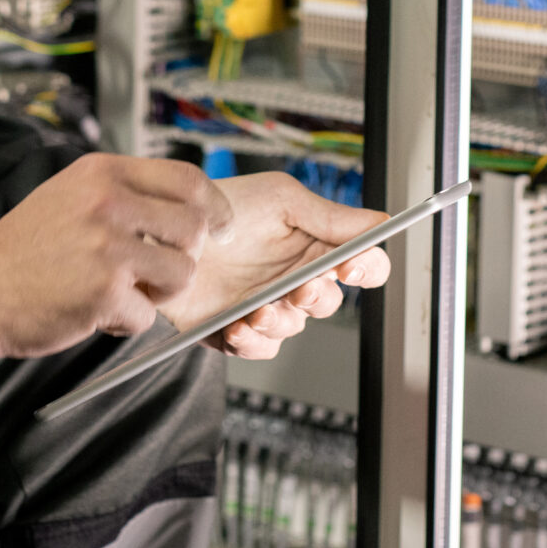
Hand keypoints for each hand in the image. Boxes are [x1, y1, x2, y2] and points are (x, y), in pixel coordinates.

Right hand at [0, 154, 230, 365]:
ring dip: (160, 293)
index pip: (187, 180)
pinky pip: (146, 315)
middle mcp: (108, 204)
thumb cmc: (24, 251)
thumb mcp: (71, 197)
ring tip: (123, 292)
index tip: (221, 227)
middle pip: (194, 228)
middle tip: (158, 271)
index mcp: (102, 174)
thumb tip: (189, 207)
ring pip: (181, 273)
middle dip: (186, 257)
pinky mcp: (104, 292)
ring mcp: (107, 248)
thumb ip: (123, 194)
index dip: (214, 207)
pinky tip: (94, 312)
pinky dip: (125, 323)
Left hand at [170, 171, 394, 359]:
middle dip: (317, 298)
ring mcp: (267, 306)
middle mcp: (295, 279)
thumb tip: (381, 223)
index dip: (366, 269)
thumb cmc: (222, 208)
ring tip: (257, 308)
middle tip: (299, 287)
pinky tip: (238, 325)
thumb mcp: (281, 199)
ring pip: (294, 328)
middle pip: (330, 303)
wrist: (164, 231)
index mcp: (315, 246)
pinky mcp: (236, 329)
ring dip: (281, 321)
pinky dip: (253, 341)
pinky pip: (261, 348)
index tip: (349, 266)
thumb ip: (332, 216)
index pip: (363, 265)